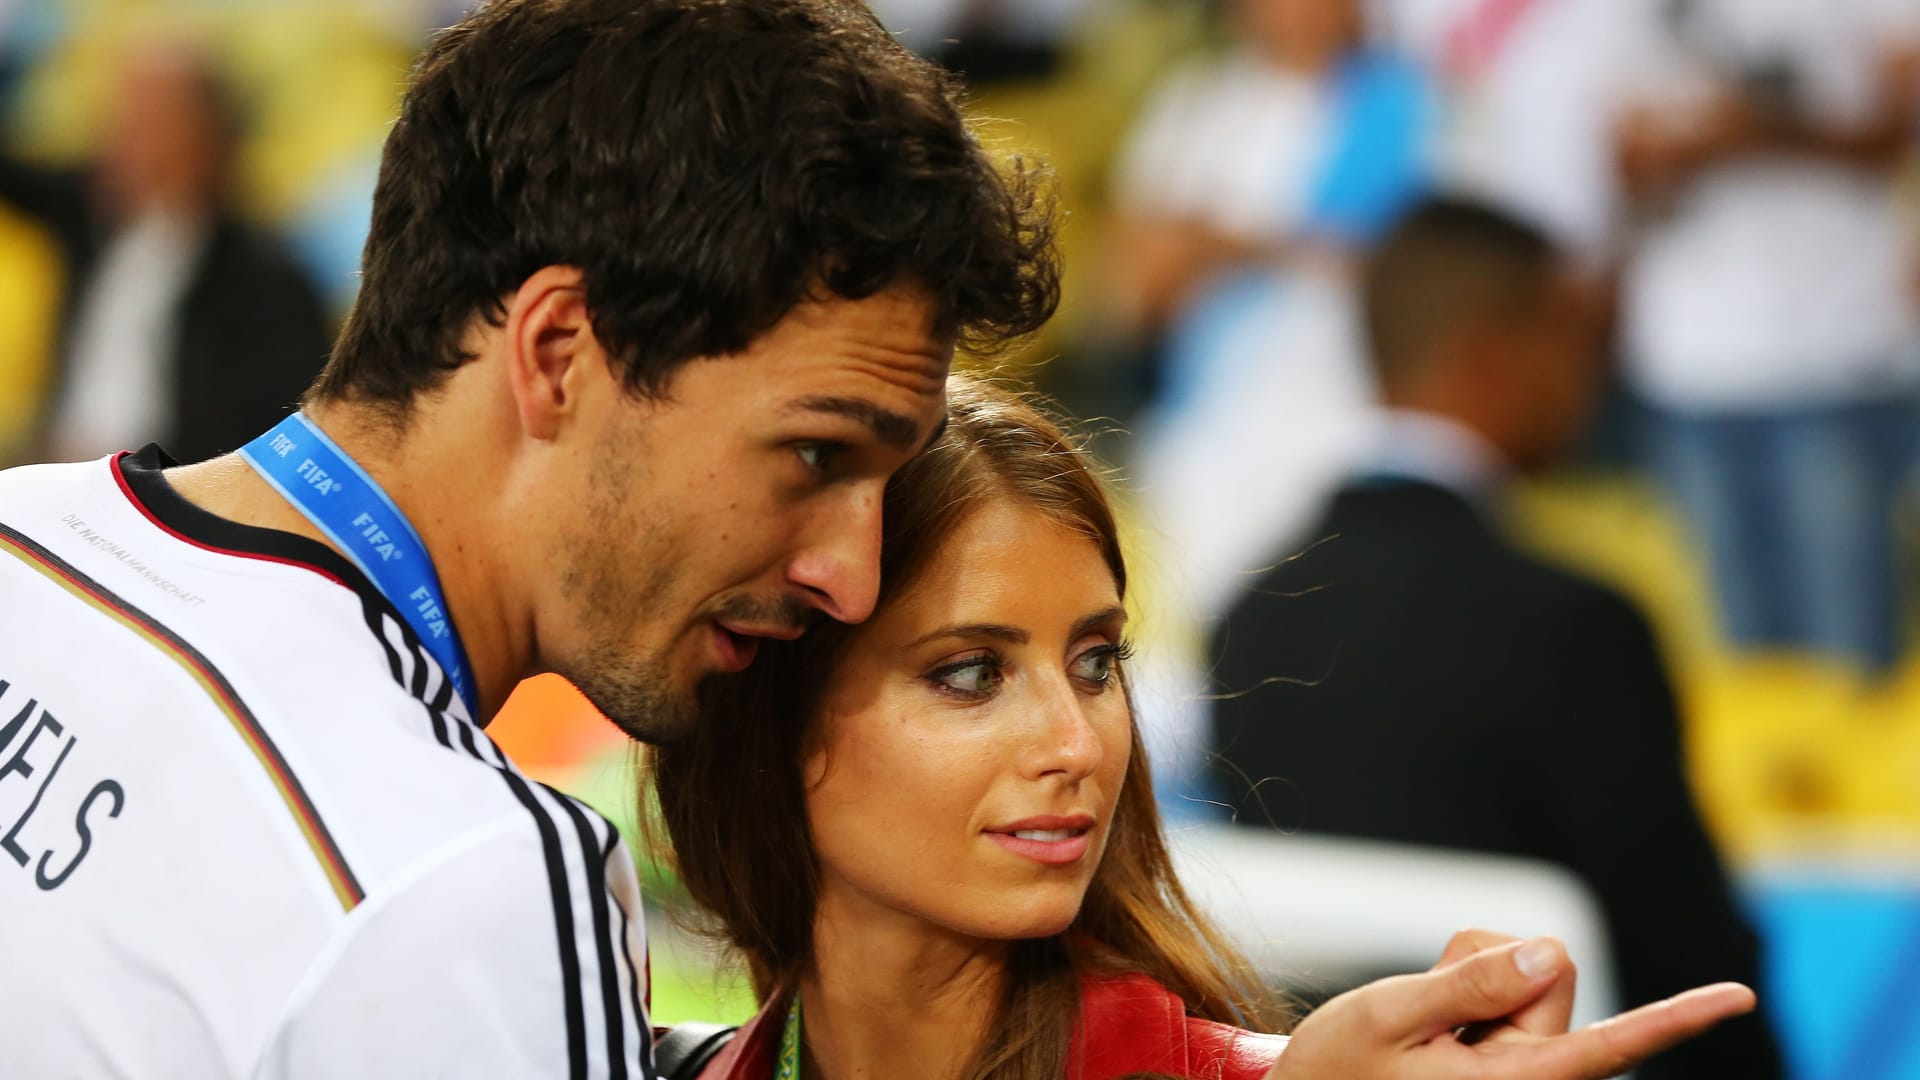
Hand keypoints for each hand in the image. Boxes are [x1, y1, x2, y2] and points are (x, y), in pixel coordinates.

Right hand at [1264, 934, 1754, 1079]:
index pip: (1611, 1042)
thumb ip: (1472, 982)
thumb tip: (1549, 951)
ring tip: (1428, 1024)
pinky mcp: (1513, 1057)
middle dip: (1498, 970)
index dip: (1677, 1016)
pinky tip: (1437, 1028)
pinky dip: (1472, 995)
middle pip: (1556, 976)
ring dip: (1479, 984)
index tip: (1738, 998)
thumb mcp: (1390, 1016)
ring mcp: (1526, 1068)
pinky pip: (1511, 995)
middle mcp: (1534, 1077)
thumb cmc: (1339, 1071)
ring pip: (1533, 982)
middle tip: (1434, 1008)